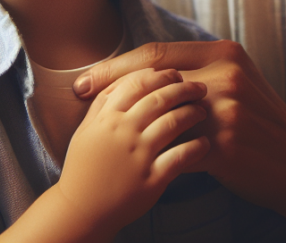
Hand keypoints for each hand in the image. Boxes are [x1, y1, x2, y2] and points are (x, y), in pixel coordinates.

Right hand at [48, 68, 210, 237]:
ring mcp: (138, 156)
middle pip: (160, 99)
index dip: (160, 76)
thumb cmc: (83, 169)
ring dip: (193, 113)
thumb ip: (102, 104)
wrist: (81, 211)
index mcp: (107, 118)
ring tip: (202, 111)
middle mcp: (123, 133)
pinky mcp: (151, 179)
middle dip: (184, 88)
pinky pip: (181, 157)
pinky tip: (204, 143)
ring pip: (173, 122)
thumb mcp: (85, 131)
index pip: (137, 84)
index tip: (175, 74)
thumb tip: (123, 79)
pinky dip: (196, 147)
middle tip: (199, 88)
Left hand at [74, 41, 285, 242]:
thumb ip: (201, 73)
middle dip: (109, 86)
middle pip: (151, 78)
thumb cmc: (262, 126)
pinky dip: (148, 153)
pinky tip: (127, 159)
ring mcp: (227, 111)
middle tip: (77, 97)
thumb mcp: (239, 85)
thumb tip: (150, 70)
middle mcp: (226, 76)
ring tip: (95, 129)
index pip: (158, 53)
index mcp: (226, 54)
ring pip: (158, 112)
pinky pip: (174, 147)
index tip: (87, 77)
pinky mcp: (226, 145)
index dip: (116, 64)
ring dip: (123, 121)